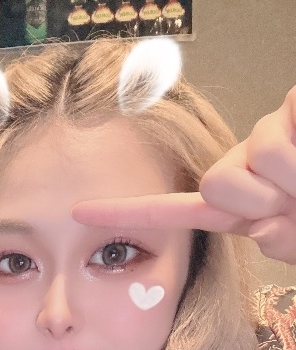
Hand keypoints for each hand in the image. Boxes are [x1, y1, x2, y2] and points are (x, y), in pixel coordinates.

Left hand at [72, 85, 295, 262]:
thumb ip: (274, 238)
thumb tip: (259, 222)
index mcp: (236, 207)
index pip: (174, 211)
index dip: (125, 212)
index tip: (76, 213)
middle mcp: (243, 168)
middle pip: (217, 184)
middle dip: (260, 199)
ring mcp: (268, 138)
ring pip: (258, 157)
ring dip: (295, 177)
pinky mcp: (292, 110)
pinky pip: (288, 123)